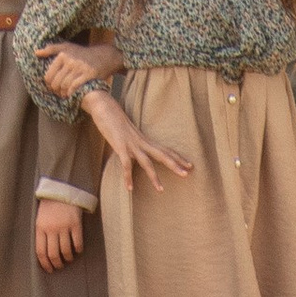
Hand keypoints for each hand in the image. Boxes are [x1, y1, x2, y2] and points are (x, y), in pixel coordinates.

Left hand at [35, 199, 85, 271]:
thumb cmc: (49, 207)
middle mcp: (52, 229)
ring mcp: (64, 226)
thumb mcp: (40, 219)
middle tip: (59, 266)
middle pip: (54, 254)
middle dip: (57, 264)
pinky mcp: (75, 224)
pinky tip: (77, 250)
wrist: (61, 190)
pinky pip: (77, 243)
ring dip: (68, 259)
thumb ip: (41, 235)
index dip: (45, 264)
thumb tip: (44, 255)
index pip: (41, 252)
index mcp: (40, 228)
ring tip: (68, 259)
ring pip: (66, 251)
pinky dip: (78, 250)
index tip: (49, 270)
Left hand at [36, 39, 117, 100]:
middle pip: (56, 82)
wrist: (104, 56)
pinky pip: (74, 87)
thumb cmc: (82, 53)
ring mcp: (79, 67)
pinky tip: (71, 94)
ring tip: (64, 94)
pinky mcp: (88, 74)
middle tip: (58, 93)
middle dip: (55, 90)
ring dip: (63, 93)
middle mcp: (70, 60)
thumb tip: (36, 53)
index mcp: (62, 54)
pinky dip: (70, 93)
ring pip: (64, 86)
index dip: (49, 84)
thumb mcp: (67, 47)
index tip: (52, 87)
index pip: (49, 75)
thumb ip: (51, 49)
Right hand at [81, 92, 195, 193]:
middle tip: (187, 174)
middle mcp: (141, 142)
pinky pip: (126, 164)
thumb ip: (133, 143)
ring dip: (154, 176)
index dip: (177, 157)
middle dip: (175, 164)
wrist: (104, 106)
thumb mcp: (128, 133)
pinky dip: (128, 176)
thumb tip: (134, 154)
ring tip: (160, 190)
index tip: (190, 165)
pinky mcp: (120, 146)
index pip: (165, 149)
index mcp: (144, 139)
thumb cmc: (114, 119)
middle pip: (162, 155)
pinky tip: (129, 188)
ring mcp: (131, 144)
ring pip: (146, 162)